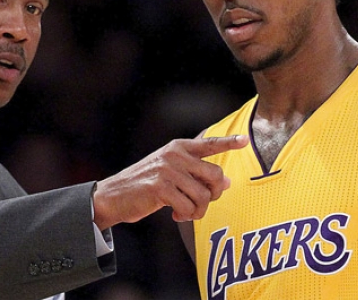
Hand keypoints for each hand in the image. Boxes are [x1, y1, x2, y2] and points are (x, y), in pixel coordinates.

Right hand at [92, 135, 248, 229]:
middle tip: (199, 204)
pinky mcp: (160, 188)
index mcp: (178, 147)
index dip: (229, 142)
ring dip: (198, 211)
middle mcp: (175, 155)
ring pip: (203, 196)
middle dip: (213, 195)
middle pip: (215, 176)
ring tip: (184, 212)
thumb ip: (196, 174)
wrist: (113, 196)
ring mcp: (167, 170)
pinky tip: (174, 214)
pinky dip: (184, 216)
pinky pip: (188, 208)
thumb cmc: (144, 185)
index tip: (245, 140)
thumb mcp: (170, 173)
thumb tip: (226, 182)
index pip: (209, 143)